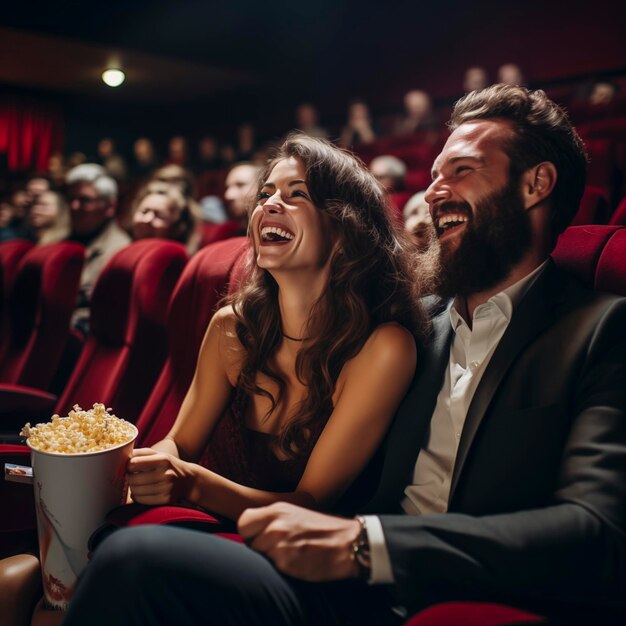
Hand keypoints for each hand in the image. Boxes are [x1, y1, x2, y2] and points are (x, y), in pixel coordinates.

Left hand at [126, 448, 194, 504]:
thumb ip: (140, 453)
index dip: (128, 466)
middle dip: (129, 478)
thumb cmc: (168, 465)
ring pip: (136, 491)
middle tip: (133, 476)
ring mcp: (167, 488)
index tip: (130, 466)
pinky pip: (141, 500)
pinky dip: (138, 497)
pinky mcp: (166, 500)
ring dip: (133, 488)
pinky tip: (143, 492)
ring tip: (139, 484)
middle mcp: (166, 474)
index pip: (134, 463)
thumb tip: (121, 456)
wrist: (188, 480)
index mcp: (164, 460)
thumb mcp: (158, 454)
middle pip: (133, 479)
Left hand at [238, 502, 360, 580]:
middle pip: (249, 541)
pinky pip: (274, 567)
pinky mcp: (286, 562)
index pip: (244, 521)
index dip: (249, 531)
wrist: (348, 543)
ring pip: (261, 555)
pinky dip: (284, 566)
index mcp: (277, 510)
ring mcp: (280, 544)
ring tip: (292, 553)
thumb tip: (256, 529)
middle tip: (275, 547)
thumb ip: (274, 520)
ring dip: (272, 557)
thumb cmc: (323, 529)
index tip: (258, 535)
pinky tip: (299, 561)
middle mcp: (275, 525)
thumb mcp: (296, 514)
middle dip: (258, 546)